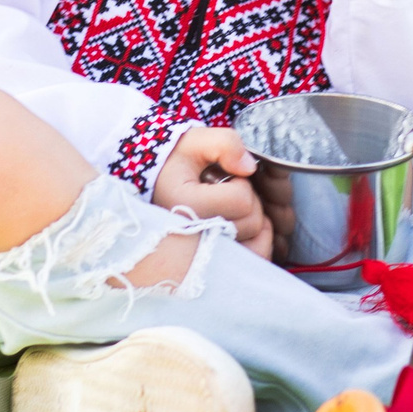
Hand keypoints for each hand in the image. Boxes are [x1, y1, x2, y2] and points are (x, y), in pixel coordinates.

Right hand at [151, 127, 272, 257]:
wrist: (154, 188)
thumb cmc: (174, 163)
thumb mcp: (194, 141)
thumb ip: (224, 144)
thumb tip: (249, 168)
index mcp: (184, 206)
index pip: (242, 199)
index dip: (241, 182)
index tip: (223, 177)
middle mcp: (192, 240)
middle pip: (253, 222)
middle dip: (250, 201)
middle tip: (228, 192)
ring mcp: (203, 259)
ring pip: (258, 246)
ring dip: (256, 222)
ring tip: (234, 210)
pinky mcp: (214, 270)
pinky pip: (253, 262)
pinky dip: (258, 243)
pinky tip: (243, 226)